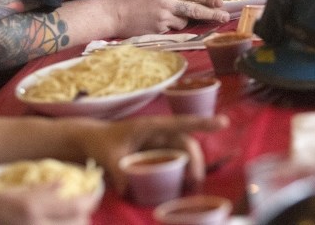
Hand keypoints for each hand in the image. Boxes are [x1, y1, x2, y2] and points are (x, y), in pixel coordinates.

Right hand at [0, 185, 99, 224]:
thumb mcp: (9, 193)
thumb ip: (40, 191)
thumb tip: (64, 184)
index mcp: (33, 210)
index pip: (79, 206)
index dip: (92, 199)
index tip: (94, 192)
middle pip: (80, 224)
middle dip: (83, 215)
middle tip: (78, 206)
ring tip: (64, 218)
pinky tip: (50, 224)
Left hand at [79, 114, 229, 195]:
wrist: (92, 140)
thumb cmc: (101, 141)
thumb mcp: (107, 155)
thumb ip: (117, 172)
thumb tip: (128, 190)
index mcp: (150, 126)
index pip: (180, 123)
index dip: (202, 122)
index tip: (223, 122)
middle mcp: (159, 133)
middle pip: (186, 143)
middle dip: (196, 161)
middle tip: (195, 182)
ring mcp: (159, 143)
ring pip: (184, 153)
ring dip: (192, 168)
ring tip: (192, 187)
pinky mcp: (157, 153)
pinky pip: (175, 161)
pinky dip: (182, 172)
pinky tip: (183, 187)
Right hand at [112, 0, 229, 33]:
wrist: (111, 14)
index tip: (220, 2)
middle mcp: (167, 3)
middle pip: (194, 10)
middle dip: (212, 14)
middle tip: (225, 17)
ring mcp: (163, 18)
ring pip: (184, 20)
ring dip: (185, 19)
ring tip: (177, 16)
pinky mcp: (158, 30)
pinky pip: (172, 28)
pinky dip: (172, 26)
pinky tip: (162, 22)